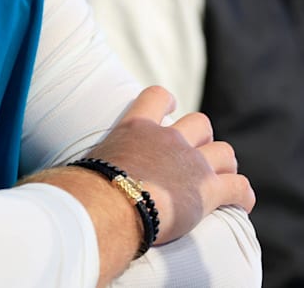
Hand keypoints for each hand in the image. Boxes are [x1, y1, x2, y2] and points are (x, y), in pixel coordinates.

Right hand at [84, 85, 254, 245]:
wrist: (109, 206)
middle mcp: (168, 139)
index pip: (156, 97)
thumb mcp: (85, 168)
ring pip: (224, 152)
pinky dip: (243, 194)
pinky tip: (242, 203)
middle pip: (199, 123)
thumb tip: (60, 186)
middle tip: (195, 158)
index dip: (166, 102)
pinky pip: (239, 187)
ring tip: (222, 179)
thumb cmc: (87, 192)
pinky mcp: (209, 190)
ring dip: (225, 165)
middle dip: (202, 139)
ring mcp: (192, 163)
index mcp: (136, 128)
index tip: (170, 108)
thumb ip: (88, 168)